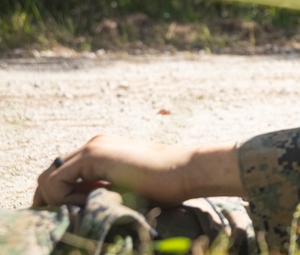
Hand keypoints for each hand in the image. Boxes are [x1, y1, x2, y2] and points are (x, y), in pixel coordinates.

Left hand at [33, 134, 240, 207]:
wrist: (187, 171)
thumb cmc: (167, 185)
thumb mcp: (128, 189)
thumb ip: (105, 191)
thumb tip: (83, 210)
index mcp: (103, 151)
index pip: (63, 174)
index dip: (58, 197)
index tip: (70, 216)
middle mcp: (94, 144)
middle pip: (50, 173)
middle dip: (49, 200)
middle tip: (60, 220)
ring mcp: (93, 147)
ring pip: (48, 176)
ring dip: (54, 200)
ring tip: (78, 212)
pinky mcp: (94, 154)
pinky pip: (56, 179)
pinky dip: (61, 197)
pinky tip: (83, 206)